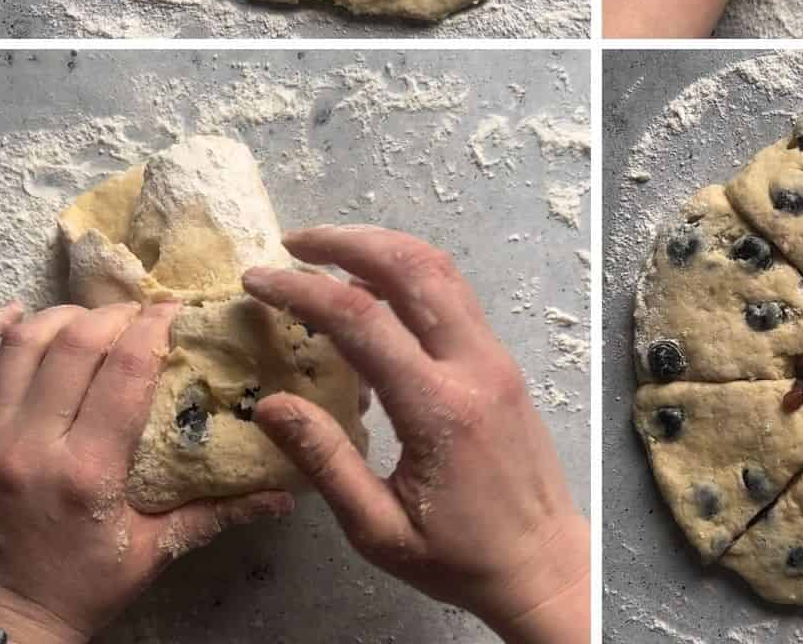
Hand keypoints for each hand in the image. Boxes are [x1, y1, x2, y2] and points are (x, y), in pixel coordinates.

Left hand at [0, 301, 291, 643]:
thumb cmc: (81, 586)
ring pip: (24, 343)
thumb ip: (217, 514)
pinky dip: (1, 329)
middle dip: (116, 315)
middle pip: (75, 343)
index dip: (154, 328)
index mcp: (89, 471)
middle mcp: (33, 445)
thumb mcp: (153, 553)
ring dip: (64, 318)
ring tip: (93, 321)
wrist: (3, 624)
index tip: (175, 311)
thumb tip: (286, 495)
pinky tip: (24, 315)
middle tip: (141, 316)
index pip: (125, 371)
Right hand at [241, 227, 588, 643]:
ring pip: (441, 270)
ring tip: (327, 251)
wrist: (543, 561)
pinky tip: (373, 289)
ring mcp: (494, 355)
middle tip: (294, 241)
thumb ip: (324, 462)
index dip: (304, 291)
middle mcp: (473, 364)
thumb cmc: (458, 556)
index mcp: (438, 408)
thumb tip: (269, 404)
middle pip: (413, 268)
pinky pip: (454, 294)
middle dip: (348, 242)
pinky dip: (409, 273)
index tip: (259, 279)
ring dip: (383, 247)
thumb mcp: (378, 530)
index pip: (363, 322)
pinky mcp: (501, 358)